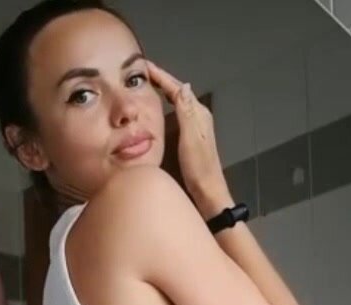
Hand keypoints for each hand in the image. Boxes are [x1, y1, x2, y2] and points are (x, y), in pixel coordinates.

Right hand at [146, 60, 230, 216]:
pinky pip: (176, 115)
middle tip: (143, 74)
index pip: (178, 88)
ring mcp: (195, 127)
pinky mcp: (190, 138)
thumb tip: (183, 86)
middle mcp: (198, 117)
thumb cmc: (199, 168)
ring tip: (147, 86)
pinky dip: (165, 107)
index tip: (145, 66)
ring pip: (177, 102)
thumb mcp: (191, 139)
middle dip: (161, 81)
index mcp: (198, 114)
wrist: (208, 192)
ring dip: (163, 93)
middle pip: (177, 92)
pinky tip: (157, 111)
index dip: (162, 76)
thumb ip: (187, 112)